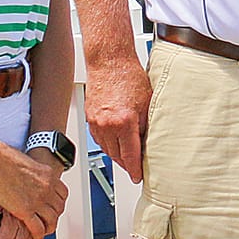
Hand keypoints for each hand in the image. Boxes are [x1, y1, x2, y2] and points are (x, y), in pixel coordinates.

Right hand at [0, 145, 67, 238]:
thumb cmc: (6, 159)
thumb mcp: (29, 165)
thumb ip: (35, 176)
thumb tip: (31, 180)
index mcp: (49, 176)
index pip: (62, 195)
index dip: (58, 204)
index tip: (54, 209)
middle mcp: (48, 188)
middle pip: (58, 208)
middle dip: (54, 217)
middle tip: (48, 222)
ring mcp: (38, 200)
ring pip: (50, 220)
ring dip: (48, 228)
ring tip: (43, 232)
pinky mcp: (25, 209)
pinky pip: (37, 227)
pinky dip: (37, 236)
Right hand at [85, 54, 150, 179]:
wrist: (109, 61)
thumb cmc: (129, 76)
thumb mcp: (147, 103)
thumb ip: (146, 125)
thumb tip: (149, 141)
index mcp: (124, 122)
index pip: (130, 155)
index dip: (135, 169)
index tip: (139, 177)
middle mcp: (107, 125)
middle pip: (117, 155)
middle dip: (127, 163)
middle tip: (137, 167)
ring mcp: (96, 122)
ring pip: (106, 149)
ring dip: (117, 154)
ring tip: (128, 155)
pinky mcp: (90, 118)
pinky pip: (99, 139)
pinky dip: (108, 144)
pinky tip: (116, 142)